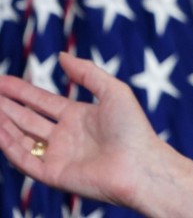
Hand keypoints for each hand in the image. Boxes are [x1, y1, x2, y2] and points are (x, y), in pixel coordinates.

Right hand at [0, 52, 167, 209]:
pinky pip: (24, 159)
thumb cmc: (133, 128)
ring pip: (22, 137)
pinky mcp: (53, 174)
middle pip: (28, 118)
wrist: (139, 164)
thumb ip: (87, 73)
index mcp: (80, 117)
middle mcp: (66, 136)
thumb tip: (62, 56)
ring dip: (5, 122)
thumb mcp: (113, 91)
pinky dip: (9, 144)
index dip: (22, 92)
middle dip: (8, 105)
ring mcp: (58, 155)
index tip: (2, 80)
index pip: (43, 102)